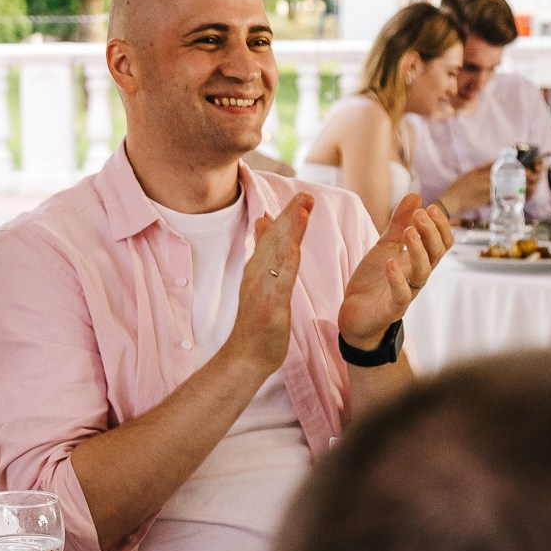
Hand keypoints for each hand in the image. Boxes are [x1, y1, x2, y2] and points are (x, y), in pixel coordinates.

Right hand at [221, 195, 311, 378]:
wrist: (245, 355)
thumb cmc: (256, 320)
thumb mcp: (261, 280)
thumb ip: (264, 252)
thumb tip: (264, 220)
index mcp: (258, 268)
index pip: (273, 236)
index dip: (288, 215)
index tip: (303, 196)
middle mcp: (257, 275)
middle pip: (274, 240)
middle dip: (290, 216)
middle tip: (305, 195)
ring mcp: (261, 290)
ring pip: (277, 256)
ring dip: (289, 232)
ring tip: (302, 211)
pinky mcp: (268, 308)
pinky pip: (278, 283)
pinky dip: (285, 264)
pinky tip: (294, 250)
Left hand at [338, 195, 449, 348]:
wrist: (355, 314)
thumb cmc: (374, 280)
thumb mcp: (386, 246)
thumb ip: (399, 223)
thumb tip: (416, 195)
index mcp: (419, 260)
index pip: (442, 242)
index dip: (440, 225)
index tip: (429, 206)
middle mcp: (417, 276)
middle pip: (437, 253)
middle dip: (431, 232)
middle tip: (420, 213)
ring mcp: (406, 292)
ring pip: (423, 272)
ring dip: (418, 249)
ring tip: (408, 231)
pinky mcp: (391, 308)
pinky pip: (401, 294)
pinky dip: (397, 278)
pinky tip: (391, 262)